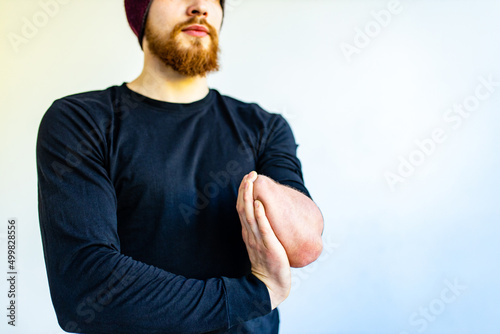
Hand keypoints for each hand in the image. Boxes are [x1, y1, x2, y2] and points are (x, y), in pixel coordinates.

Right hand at [236, 171, 290, 309]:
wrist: (270, 286)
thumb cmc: (269, 264)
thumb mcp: (261, 243)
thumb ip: (260, 230)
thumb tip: (264, 214)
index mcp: (248, 233)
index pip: (243, 209)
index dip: (244, 192)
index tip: (248, 178)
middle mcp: (250, 234)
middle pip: (244, 208)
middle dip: (246, 189)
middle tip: (250, 173)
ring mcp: (258, 240)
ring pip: (250, 215)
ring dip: (250, 197)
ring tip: (252, 181)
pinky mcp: (268, 246)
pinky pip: (263, 229)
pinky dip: (260, 215)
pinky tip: (259, 203)